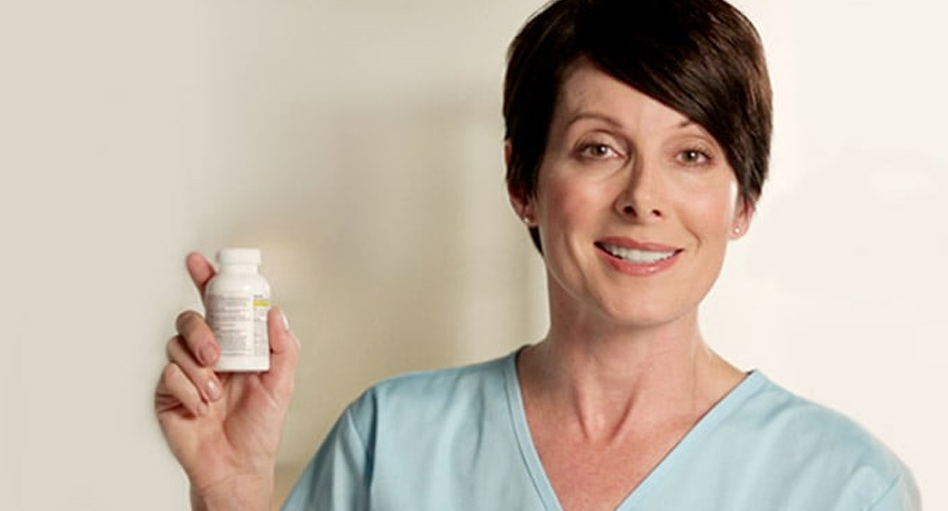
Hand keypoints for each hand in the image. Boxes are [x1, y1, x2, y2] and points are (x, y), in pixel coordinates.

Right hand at [155, 252, 299, 510]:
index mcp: (235, 345)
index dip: (207, 281)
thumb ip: (283, 346)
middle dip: (202, 331)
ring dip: (198, 369)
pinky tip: (202, 407)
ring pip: (177, 344)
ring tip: (215, 391)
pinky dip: (188, 390)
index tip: (200, 262)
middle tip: (216, 354)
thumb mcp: (283, 383)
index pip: (218, 306)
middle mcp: (208, 353)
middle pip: (191, 318)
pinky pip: (169, 374)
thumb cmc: (259, 427)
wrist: (237, 464)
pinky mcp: (168, 392)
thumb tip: (277, 312)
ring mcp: (185, 371)